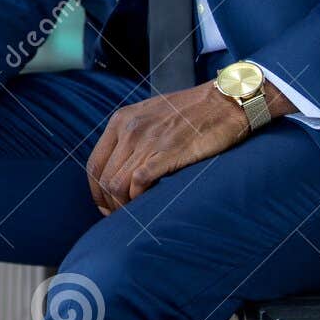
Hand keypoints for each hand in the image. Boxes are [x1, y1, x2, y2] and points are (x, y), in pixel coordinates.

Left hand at [86, 79, 291, 214]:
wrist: (225, 101)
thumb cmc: (193, 111)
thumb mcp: (152, 114)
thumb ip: (133, 135)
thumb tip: (123, 166)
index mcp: (121, 120)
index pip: (95, 163)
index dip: (96, 190)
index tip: (106, 204)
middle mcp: (129, 129)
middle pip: (103, 178)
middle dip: (108, 203)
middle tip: (120, 217)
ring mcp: (146, 141)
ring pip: (116, 185)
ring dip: (122, 206)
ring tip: (133, 215)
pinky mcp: (166, 152)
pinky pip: (137, 183)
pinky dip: (138, 199)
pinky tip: (147, 204)